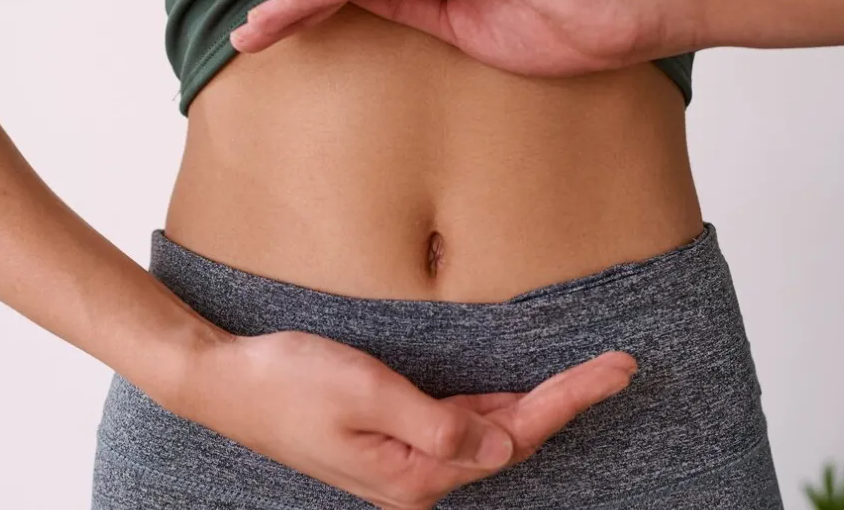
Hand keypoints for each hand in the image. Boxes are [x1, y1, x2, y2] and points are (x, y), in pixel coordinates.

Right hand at [172, 329, 636, 509]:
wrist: (225, 383)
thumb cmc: (288, 382)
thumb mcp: (366, 393)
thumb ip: (439, 423)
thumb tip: (504, 445)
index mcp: (415, 474)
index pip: (513, 436)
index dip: (568, 400)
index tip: (614, 370)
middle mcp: (417, 478)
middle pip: (511, 439)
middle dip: (566, 402)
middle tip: (618, 365)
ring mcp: (404, 461)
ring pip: (489, 434)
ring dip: (538, 406)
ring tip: (588, 378)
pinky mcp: (392, 440)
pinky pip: (460, 426)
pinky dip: (497, 408)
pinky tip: (521, 395)